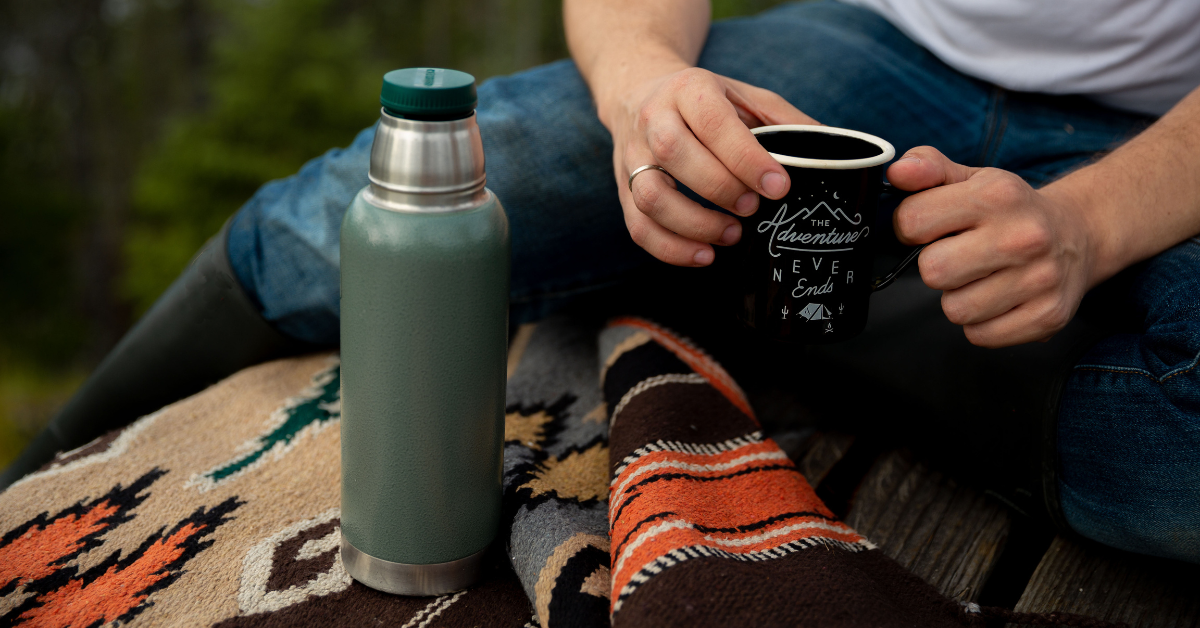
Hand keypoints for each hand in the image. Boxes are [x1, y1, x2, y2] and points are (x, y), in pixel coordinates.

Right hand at [606, 67, 816, 265]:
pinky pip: (638, 226)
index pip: (714, 124)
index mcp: (689, 90)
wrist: (638, 92)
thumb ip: (785, 120)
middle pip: (675, 154)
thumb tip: (830, 153)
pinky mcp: (622, 189)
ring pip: (650, 196)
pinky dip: (670, 249)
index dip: (747, 160)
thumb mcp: (744, 94)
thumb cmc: (702, 100)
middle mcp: (653, 119)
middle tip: (753, 209)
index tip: (778, 187)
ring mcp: (632, 156)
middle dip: (720, 189)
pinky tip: (703, 255)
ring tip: (731, 234)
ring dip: (694, 223)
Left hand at [889, 147, 1102, 347]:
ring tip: (980, 278)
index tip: (929, 228)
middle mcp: (1023, 236)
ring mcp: (1039, 279)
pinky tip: (997, 299)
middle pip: (933, 271)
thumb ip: (928, 168)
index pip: (913, 221)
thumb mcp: (972, 179)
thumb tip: (898, 171)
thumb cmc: (1011, 210)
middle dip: (936, 266)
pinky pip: (981, 335)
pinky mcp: (1047, 315)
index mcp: (997, 195)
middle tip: (958, 256)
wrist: (1079, 234)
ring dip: (959, 298)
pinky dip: (982, 323)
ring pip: (955, 309)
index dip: (910, 227)